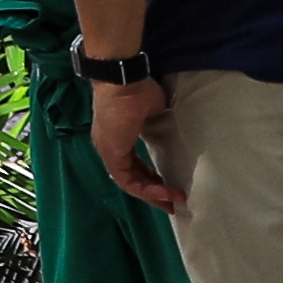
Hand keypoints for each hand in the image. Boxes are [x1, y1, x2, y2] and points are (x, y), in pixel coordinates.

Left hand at [93, 74, 182, 209]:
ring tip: (174, 201)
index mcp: (118, 138)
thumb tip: (171, 128)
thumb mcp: (153, 112)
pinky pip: (127, 181)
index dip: (152, 180)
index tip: (171, 186)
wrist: (123, 79)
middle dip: (154, 194)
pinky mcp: (111, 154)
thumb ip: (159, 125)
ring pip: (129, 184)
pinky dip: (147, 190)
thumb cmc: (137, 89)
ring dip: (153, 195)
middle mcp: (110, 148)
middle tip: (174, 202)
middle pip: (131, 180)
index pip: (134, 167)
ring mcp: (108, 152)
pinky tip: (164, 193)